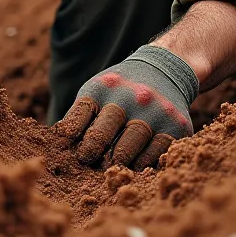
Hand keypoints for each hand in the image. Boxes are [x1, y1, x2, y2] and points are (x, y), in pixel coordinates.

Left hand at [60, 45, 197, 169]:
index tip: (70, 150)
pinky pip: (154, 155)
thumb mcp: (98, 89)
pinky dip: (141, 165)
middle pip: (102, 134)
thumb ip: (80, 115)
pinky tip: (134, 166)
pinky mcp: (175, 127)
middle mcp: (130, 98)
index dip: (71, 137)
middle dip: (90, 152)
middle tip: (87, 162)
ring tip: (109, 167)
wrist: (166, 69)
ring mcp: (154, 113)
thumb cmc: (121, 88)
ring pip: (128, 149)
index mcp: (104, 87)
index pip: (79, 116)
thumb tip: (60, 147)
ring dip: (114, 163)